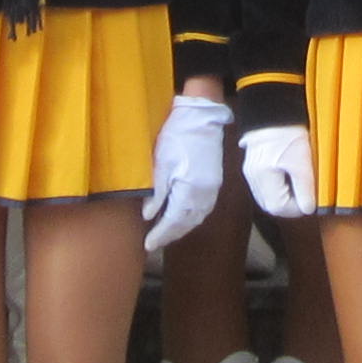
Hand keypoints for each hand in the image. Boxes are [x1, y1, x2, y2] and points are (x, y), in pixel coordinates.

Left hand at [142, 92, 233, 250]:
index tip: (147, 246)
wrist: (203, 117)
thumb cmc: (179, 136)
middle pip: (186, 223)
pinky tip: (181, 217)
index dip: (160, 235)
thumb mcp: (162, 163)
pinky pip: (202, 209)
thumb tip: (148, 216)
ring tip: (165, 234)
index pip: (173, 221)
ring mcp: (212, 189)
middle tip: (153, 244)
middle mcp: (205, 195)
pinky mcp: (214, 182)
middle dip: (170, 235)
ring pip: (195, 218)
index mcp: (191, 191)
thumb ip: (157, 192)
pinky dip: (189, 217)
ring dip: (180, 228)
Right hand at [239, 124, 318, 220]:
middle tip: (305, 195)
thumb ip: (305, 188)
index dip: (296, 209)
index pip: (277, 208)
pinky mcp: (253, 167)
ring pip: (267, 198)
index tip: (309, 200)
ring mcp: (251, 173)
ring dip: (283, 198)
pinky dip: (277, 189)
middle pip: (270, 206)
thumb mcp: (302, 161)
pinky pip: (265, 188)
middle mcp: (253, 178)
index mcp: (263, 177)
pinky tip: (288, 178)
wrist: (273, 111)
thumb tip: (308, 209)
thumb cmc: (288, 133)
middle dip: (289, 205)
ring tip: (298, 185)